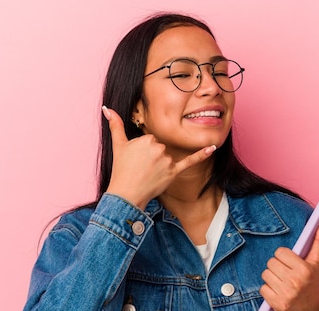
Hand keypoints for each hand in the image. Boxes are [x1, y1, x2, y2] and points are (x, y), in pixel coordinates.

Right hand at [101, 106, 216, 208]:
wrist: (126, 193)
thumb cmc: (121, 169)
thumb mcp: (118, 145)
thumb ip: (115, 125)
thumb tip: (107, 108)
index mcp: (147, 139)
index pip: (151, 140)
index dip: (144, 151)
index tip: (136, 160)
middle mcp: (158, 148)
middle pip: (160, 148)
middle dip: (152, 158)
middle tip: (140, 168)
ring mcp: (167, 161)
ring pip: (168, 158)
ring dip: (160, 166)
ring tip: (147, 175)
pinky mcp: (173, 172)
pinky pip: (190, 161)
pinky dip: (201, 155)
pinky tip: (212, 147)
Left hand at [260, 216, 318, 310]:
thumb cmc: (312, 282)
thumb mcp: (317, 262)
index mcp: (305, 269)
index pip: (280, 252)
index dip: (283, 256)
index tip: (291, 263)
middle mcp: (296, 281)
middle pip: (271, 262)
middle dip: (277, 267)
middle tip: (286, 273)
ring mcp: (286, 294)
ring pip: (265, 274)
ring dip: (271, 278)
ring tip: (282, 282)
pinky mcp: (277, 304)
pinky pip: (262, 288)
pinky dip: (268, 290)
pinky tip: (278, 292)